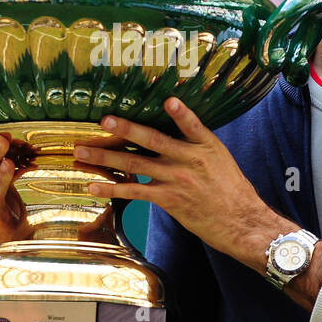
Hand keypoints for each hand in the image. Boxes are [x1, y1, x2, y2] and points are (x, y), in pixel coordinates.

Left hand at [75, 97, 295, 272]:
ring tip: (81, 150)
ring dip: (105, 157)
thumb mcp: (219, 157)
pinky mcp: (168, 199)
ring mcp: (176, 180)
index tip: (167, 100)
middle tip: (103, 119)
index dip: (180, 113)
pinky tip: (93, 184)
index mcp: (205, 145)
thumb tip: (172, 127)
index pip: (192, 124)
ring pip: (135, 165)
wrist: (240, 221)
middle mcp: (189, 160)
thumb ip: (194, 142)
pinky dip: (112, 187)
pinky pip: (134, 192)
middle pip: (152, 140)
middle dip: (125, 128)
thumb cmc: (230, 188)